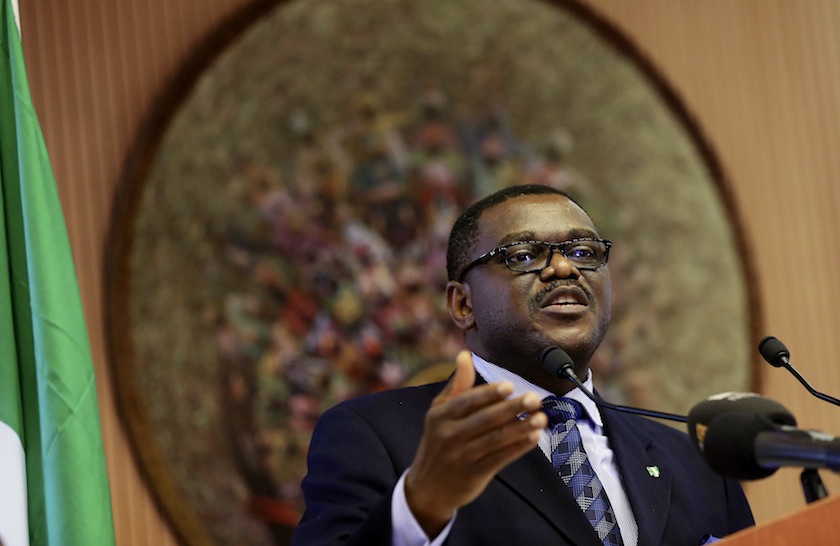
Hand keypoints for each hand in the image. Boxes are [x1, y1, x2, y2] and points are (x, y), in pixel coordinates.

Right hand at [404, 350, 546, 536]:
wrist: (427, 487)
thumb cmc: (438, 442)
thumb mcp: (439, 412)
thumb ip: (457, 385)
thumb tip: (464, 355)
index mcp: (440, 415)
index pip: (468, 401)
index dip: (489, 393)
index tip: (510, 386)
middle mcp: (449, 435)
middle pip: (485, 419)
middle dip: (512, 408)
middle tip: (534, 398)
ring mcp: (462, 456)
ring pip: (496, 439)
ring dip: (521, 427)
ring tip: (541, 417)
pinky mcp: (474, 474)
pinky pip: (500, 458)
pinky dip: (518, 447)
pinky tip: (534, 437)